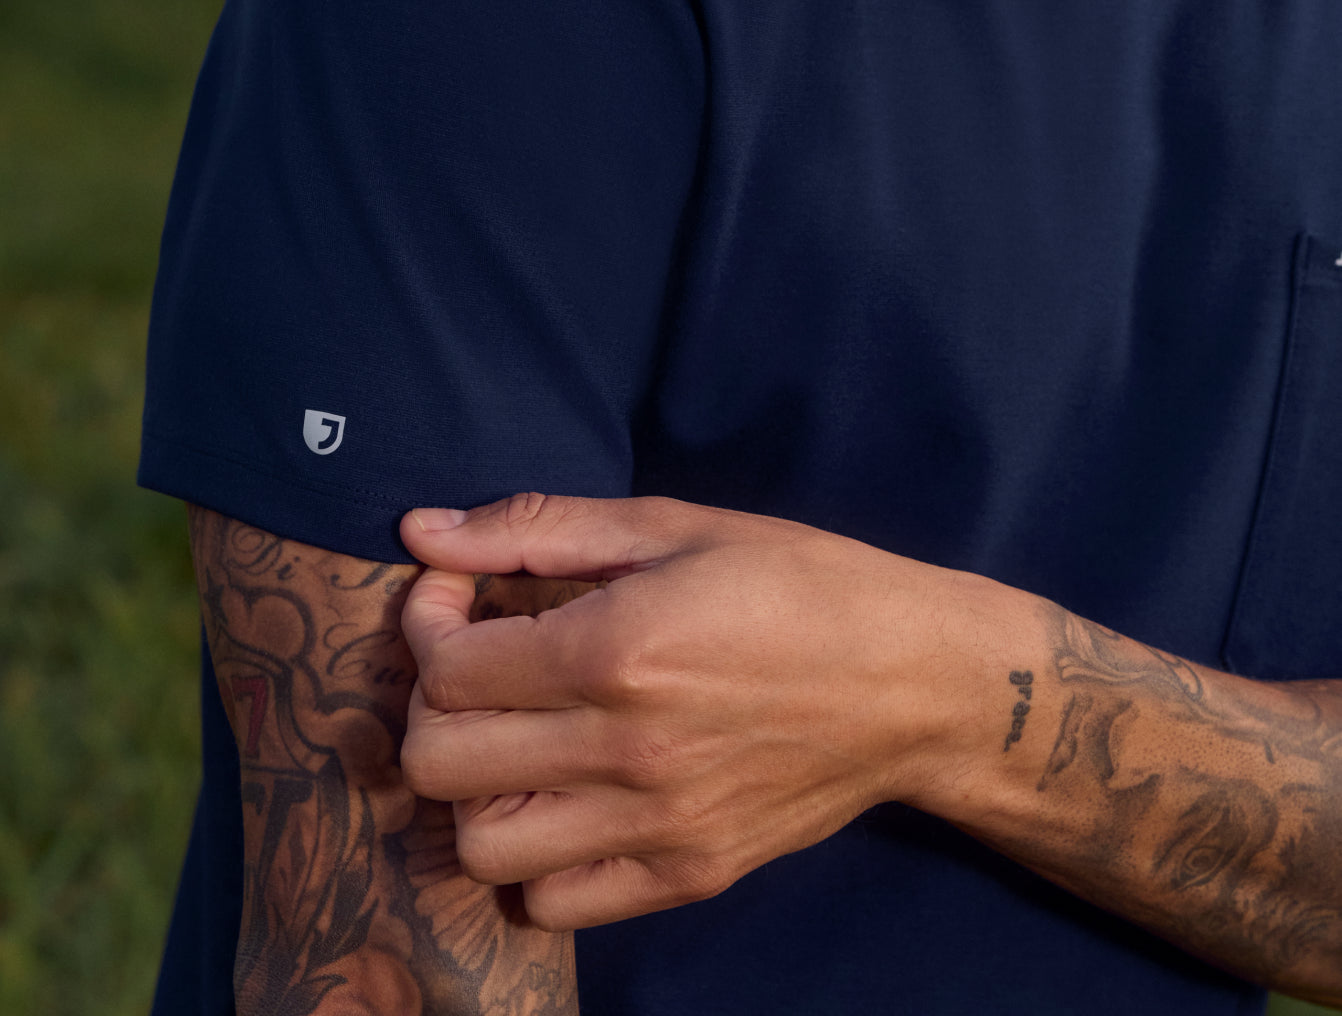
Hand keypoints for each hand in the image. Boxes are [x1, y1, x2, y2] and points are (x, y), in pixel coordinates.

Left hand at [397, 493, 1015, 929]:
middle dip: (432, 703)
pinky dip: (534, 856)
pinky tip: (568, 796)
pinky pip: (555, 903)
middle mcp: (626, 750)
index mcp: (618, 650)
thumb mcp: (676, 524)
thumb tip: (421, 530)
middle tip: (478, 665)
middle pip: (439, 761)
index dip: (428, 623)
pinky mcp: (687, 874)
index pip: (447, 667)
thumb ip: (538, 526)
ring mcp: (656, 827)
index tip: (459, 599)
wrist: (917, 681)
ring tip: (518, 736)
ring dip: (474, 787)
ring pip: (482, 845)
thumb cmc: (801, 582)